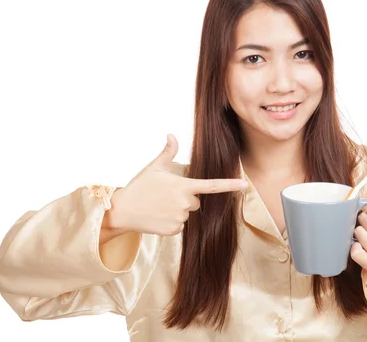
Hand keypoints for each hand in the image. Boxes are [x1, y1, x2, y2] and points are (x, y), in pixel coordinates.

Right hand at [105, 134, 248, 236]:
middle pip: (195, 201)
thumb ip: (168, 152)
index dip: (229, 185)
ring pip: (187, 213)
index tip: (244, 185)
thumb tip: (171, 135)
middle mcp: (184, 203)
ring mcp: (179, 218)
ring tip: (158, 206)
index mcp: (183, 186)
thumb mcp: (154, 168)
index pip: (211, 185)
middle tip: (164, 195)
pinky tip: (158, 216)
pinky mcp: (174, 230)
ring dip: (177, 210)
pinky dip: (171, 221)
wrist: (122, 210)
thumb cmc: (139, 186)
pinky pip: (180, 225)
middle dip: (184, 197)